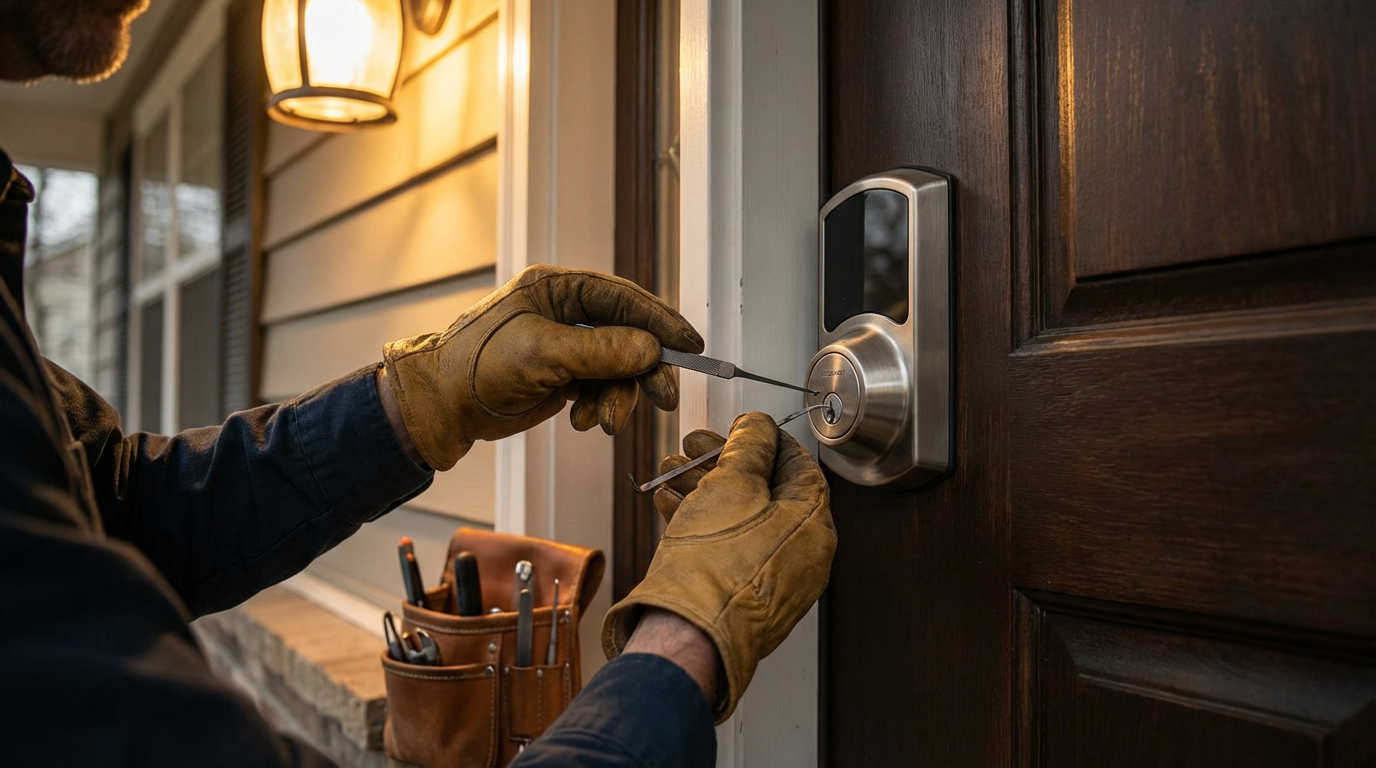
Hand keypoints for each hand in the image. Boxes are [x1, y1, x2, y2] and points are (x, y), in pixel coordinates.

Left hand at [382, 265, 702, 469]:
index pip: (622, 298)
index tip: (689, 344)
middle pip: (627, 336)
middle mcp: (564, 312)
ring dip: (618, 398)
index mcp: (557, 288)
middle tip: (662, 398)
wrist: (441, 407)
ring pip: (616, 369)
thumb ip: (600, 351)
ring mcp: (565, 346)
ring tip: (603, 422)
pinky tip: (580, 421)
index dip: (660, 321)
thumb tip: (648, 349)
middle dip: (644, 370)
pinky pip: (600, 389)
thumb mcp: (542, 354)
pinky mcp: (562, 376)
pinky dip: (598, 407)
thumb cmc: (475, 367)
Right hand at [601, 412, 834, 721]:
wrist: (685, 635)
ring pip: (737, 517)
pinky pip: (724, 546)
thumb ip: (750, 447)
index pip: (800, 468)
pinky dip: (698, 520)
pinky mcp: (738, 595)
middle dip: (723, 462)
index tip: (744, 427)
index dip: (767, 439)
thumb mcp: (734, 484)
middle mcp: (799, 556)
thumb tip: (758, 427)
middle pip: (764, 491)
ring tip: (669, 470)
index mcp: (813, 526)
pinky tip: (667, 501)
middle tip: (694, 445)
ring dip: (702, 487)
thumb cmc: (716, 566)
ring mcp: (768, 579)